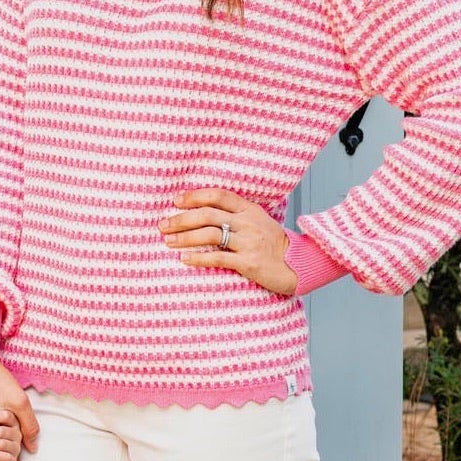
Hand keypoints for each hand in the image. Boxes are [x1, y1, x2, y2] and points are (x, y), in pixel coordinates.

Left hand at [159, 189, 297, 296]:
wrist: (297, 265)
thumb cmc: (272, 244)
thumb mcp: (257, 221)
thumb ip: (234, 215)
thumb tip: (201, 212)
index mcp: (249, 209)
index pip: (218, 195)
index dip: (195, 196)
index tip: (176, 200)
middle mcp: (248, 222)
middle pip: (208, 215)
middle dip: (181, 219)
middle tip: (163, 225)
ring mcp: (249, 242)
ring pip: (209, 235)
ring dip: (184, 238)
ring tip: (168, 241)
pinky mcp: (248, 262)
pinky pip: (217, 258)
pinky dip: (198, 258)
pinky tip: (184, 258)